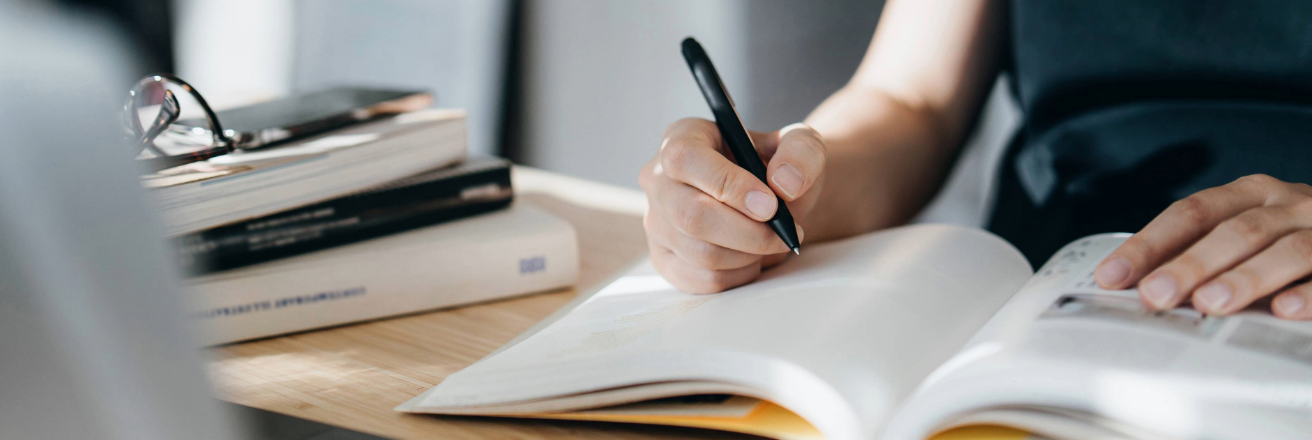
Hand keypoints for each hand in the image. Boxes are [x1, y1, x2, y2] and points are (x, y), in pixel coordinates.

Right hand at [639, 118, 824, 292]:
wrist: (773, 201)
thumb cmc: (778, 166)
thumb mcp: (800, 145)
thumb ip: (800, 152)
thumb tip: (784, 182)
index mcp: (682, 137)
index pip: (685, 159)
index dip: (728, 185)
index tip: (770, 205)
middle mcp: (658, 179)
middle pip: (691, 216)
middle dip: (749, 233)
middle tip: (784, 233)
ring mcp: (656, 222)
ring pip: (701, 254)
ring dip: (749, 255)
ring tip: (771, 241)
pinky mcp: (665, 259)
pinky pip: (702, 280)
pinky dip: (739, 275)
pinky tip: (753, 257)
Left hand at [1094, 174, 1311, 318]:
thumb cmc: (1287, 236)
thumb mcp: (1244, 230)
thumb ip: (1198, 251)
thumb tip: (1133, 287)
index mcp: (1249, 193)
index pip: (1190, 213)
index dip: (1149, 243)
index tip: (1112, 276)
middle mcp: (1287, 204)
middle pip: (1236, 231)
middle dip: (1191, 264)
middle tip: (1156, 294)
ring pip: (1286, 250)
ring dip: (1245, 278)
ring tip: (1209, 304)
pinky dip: (1310, 294)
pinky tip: (1284, 310)